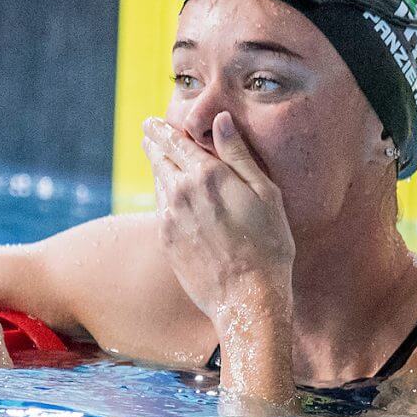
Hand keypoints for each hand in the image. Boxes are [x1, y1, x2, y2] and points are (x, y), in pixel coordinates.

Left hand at [141, 112, 294, 328]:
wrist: (247, 297)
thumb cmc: (268, 244)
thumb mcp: (265, 193)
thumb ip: (238, 154)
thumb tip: (220, 120)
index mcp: (207, 174)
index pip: (177, 142)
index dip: (163, 130)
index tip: (153, 122)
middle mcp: (182, 192)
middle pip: (160, 159)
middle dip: (154, 144)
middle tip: (148, 132)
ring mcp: (170, 218)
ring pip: (158, 183)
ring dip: (157, 167)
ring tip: (157, 157)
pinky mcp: (166, 241)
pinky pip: (160, 208)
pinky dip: (162, 194)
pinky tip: (167, 193)